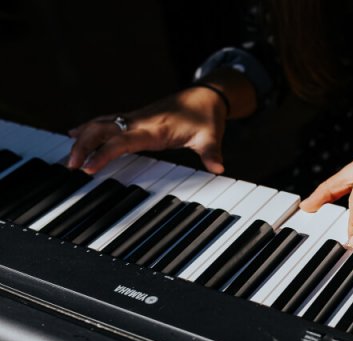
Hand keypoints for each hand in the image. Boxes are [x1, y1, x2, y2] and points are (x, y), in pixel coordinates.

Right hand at [67, 86, 227, 173]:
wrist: (207, 96)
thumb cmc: (207, 116)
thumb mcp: (211, 136)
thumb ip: (212, 153)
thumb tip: (219, 168)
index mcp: (153, 128)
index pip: (122, 140)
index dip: (104, 153)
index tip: (88, 167)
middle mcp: (139, 121)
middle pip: (102, 130)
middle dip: (84, 147)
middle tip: (70, 166)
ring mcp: (135, 118)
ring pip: (100, 124)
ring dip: (83, 138)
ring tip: (68, 157)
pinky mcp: (136, 118)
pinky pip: (106, 122)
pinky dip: (89, 129)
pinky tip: (76, 134)